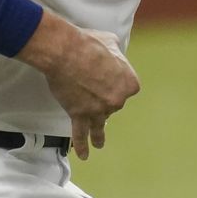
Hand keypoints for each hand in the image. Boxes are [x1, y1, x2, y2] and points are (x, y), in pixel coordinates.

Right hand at [18, 13, 140, 159]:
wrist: (67, 52)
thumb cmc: (89, 44)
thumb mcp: (111, 42)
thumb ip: (116, 53)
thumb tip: (115, 53)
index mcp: (129, 83)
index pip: (127, 88)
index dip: (115, 82)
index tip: (107, 79)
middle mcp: (117, 100)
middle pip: (112, 105)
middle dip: (102, 98)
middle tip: (90, 87)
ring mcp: (99, 110)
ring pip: (100, 125)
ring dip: (100, 135)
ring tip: (100, 144)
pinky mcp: (80, 115)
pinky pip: (81, 134)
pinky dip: (82, 145)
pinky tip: (84, 155)